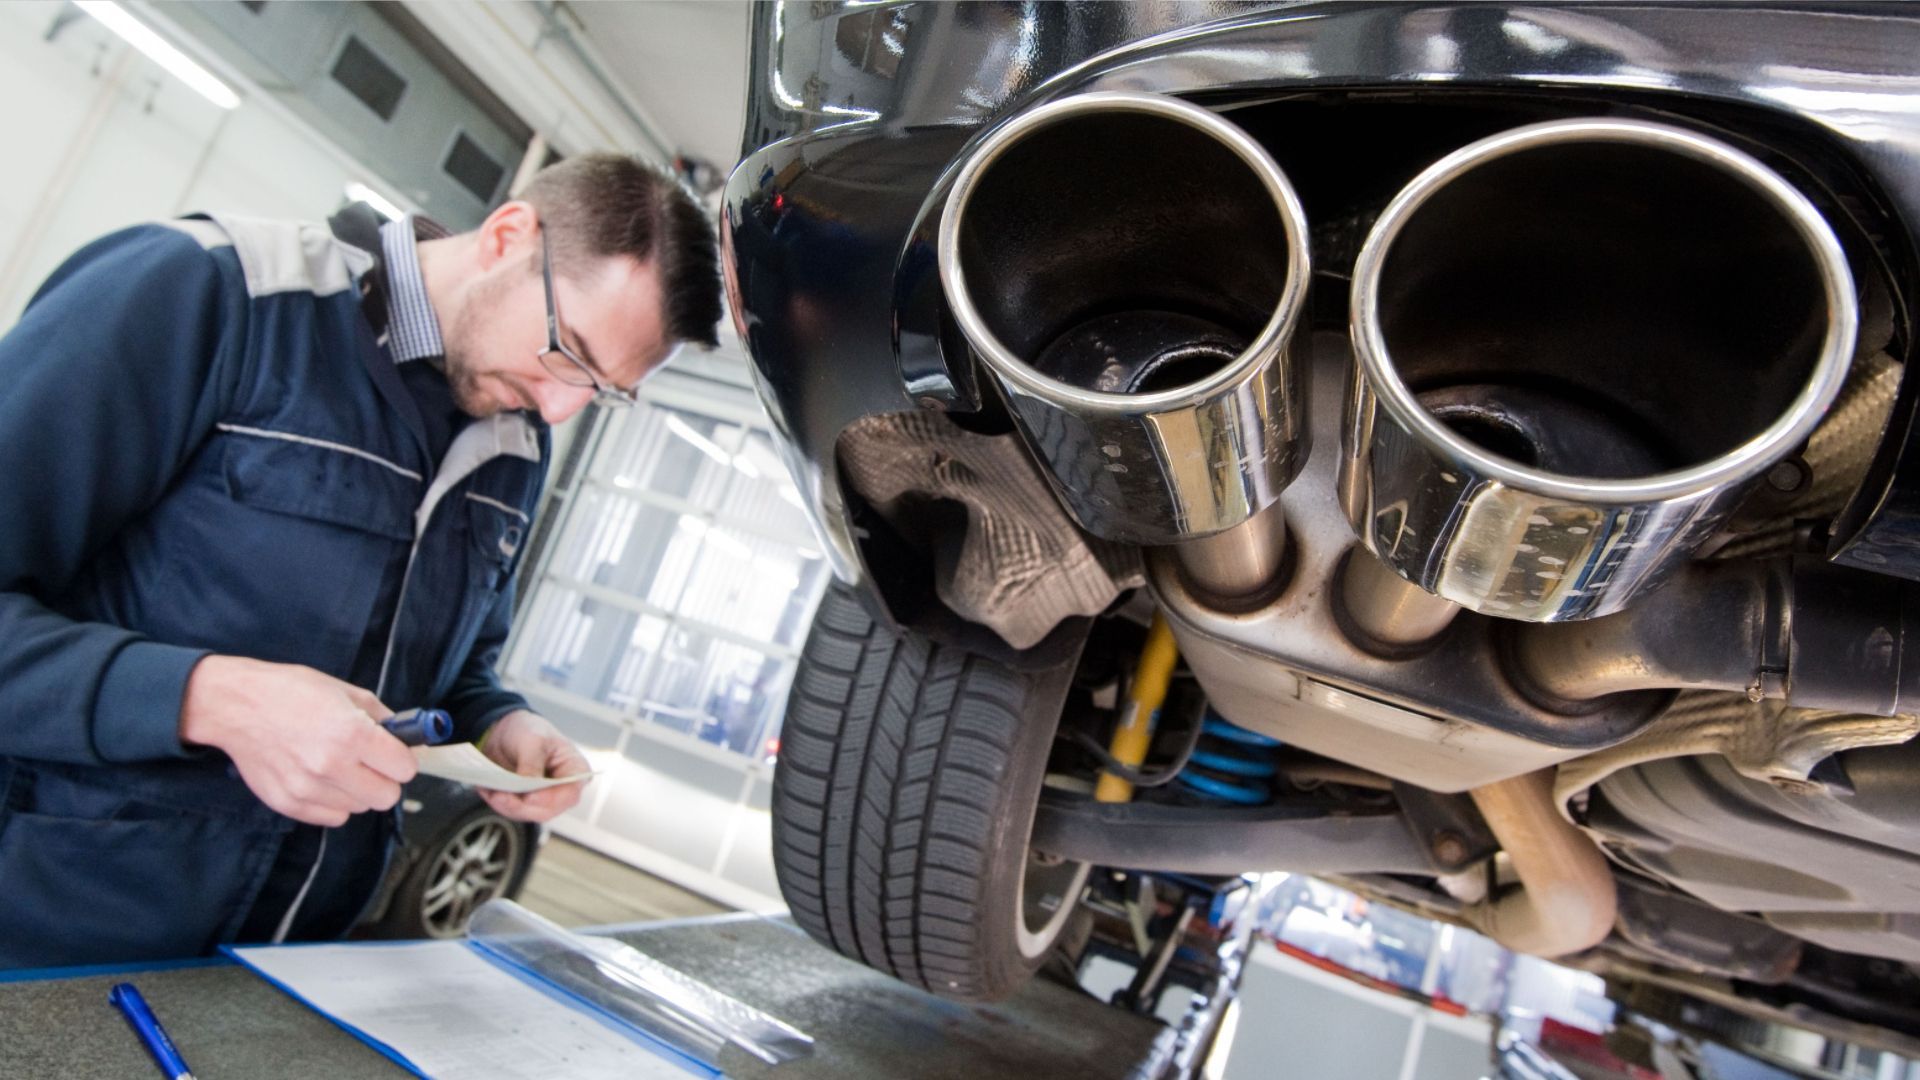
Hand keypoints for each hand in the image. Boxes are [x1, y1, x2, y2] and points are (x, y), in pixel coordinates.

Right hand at [179, 655, 415, 826]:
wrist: (235, 705)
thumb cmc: (289, 692)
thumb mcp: (345, 691)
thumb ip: (383, 718)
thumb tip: (408, 738)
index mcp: (351, 734)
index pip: (405, 769)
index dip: (403, 758)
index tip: (394, 752)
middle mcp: (331, 765)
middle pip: (387, 797)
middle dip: (385, 779)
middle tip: (370, 762)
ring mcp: (307, 789)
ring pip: (360, 808)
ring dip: (357, 791)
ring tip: (338, 765)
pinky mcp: (288, 804)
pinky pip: (333, 817)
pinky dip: (334, 802)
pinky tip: (321, 778)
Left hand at [477, 710, 587, 822]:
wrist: (507, 731)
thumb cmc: (529, 730)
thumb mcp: (533, 740)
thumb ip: (532, 764)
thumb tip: (528, 788)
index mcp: (574, 770)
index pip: (570, 793)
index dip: (551, 799)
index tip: (529, 797)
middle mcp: (562, 789)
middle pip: (547, 810)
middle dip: (522, 806)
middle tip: (501, 797)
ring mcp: (542, 798)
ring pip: (527, 813)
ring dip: (507, 806)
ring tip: (491, 793)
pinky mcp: (524, 802)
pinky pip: (512, 810)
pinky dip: (499, 803)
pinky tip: (487, 791)